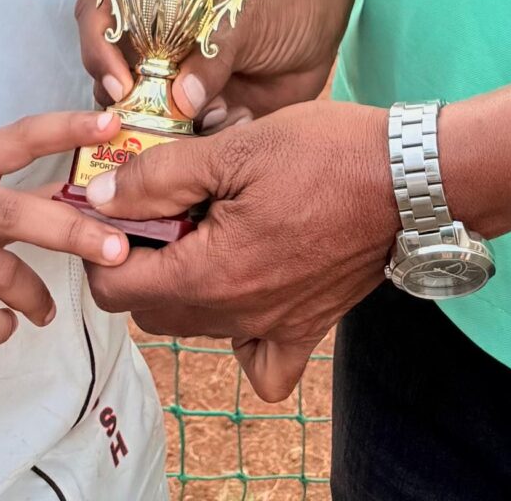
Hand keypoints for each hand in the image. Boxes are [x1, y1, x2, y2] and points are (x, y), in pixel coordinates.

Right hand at [0, 109, 131, 349]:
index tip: (112, 125)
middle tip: (117, 251)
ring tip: (46, 311)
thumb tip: (87, 194)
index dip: (65, 129)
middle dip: (72, 231)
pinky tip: (5, 327)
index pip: (17, 138)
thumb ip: (18, 197)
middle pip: (14, 211)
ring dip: (35, 296)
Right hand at [74, 0, 345, 130]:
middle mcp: (154, 49)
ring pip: (142, 122)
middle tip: (150, 133)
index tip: (121, 84)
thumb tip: (183, 101)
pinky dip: (199, 152)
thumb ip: (213, 52)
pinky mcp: (201, 120)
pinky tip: (230, 133)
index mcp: (153, 5)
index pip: (99, 15)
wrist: (321, 21)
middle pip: (109, 81)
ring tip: (197, 139)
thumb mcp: (246, 11)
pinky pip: (184, 147)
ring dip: (161, 138)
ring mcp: (175, 88)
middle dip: (123, 113)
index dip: (97, 48)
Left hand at [82, 98, 392, 402]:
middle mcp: (237, 314)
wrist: (408, 178)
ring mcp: (273, 327)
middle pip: (150, 308)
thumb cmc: (324, 153)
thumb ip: (160, 177)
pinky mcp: (308, 329)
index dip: (102, 244)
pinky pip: (260, 363)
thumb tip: (102, 196)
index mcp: (210, 273)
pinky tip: (241, 289)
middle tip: (162, 206)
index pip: (116, 287)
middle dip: (139, 259)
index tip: (116, 203)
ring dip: (181, 283)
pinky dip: (240, 340)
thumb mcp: (233, 148)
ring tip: (203, 226)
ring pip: (194, 326)